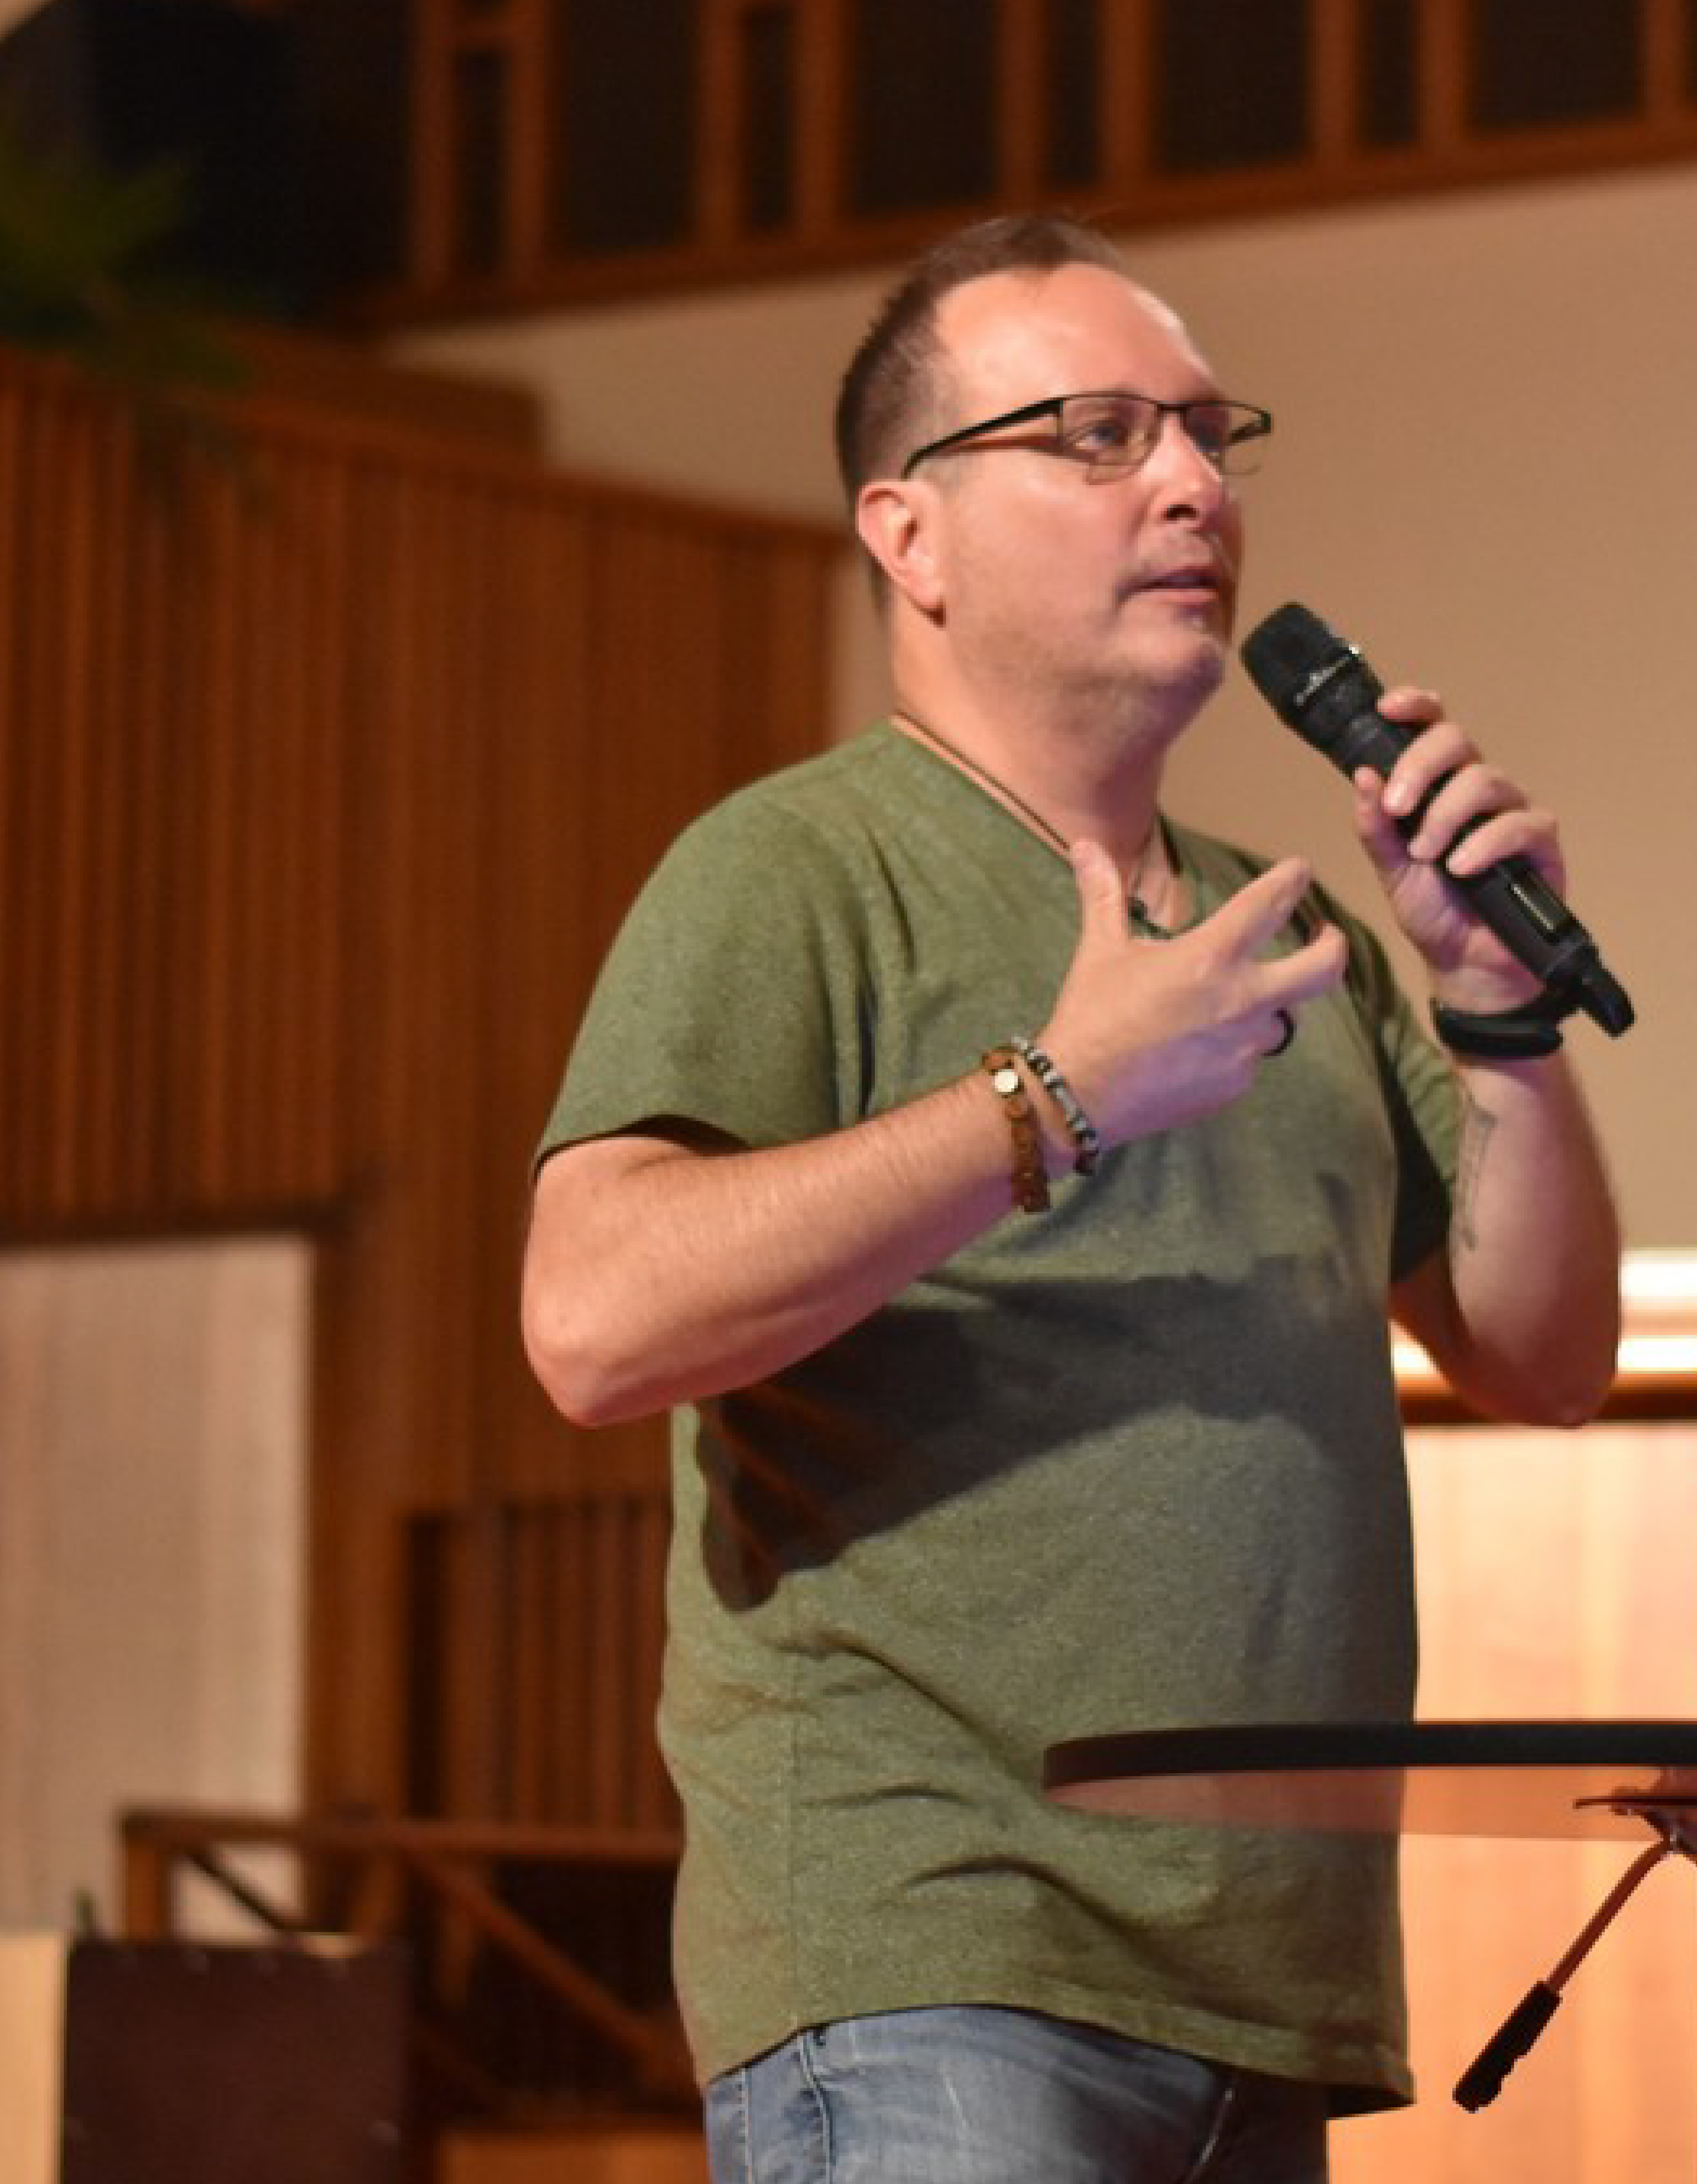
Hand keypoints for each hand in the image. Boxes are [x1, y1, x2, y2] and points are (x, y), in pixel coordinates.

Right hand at [1038, 839, 1347, 1148]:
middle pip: (1322, 969)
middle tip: (1328, 936)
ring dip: (1267, 1006)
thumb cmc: (1090, 1015)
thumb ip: (1105, 895)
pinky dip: (1234, 1048)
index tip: (1300, 870)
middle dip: (1334, 946)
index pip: (1270, 903)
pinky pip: (1250, 1059)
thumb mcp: (1101, 950)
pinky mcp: (1234, 1084)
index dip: (1291, 880)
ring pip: (1281, 1019)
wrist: (1078, 1096)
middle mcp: (1241, 1000)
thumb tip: (1085, 846)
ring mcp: (1243, 1048)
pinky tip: (1201, 1048)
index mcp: (1211, 956)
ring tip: (1236, 1002)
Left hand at [1352, 687, 1566, 1011]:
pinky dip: (1484, 843)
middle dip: (1420, 767)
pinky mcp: (1541, 842)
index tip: (1386, 708)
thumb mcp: (1390, 870)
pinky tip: (1460, 867)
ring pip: (1484, 780)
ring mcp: (1512, 811)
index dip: (1415, 707)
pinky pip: (1518, 824)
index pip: (1433, 728)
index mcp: (1439, 786)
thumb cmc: (1432, 911)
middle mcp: (1477, 788)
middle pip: (1457, 741)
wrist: (1465, 964)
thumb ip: (1375, 827)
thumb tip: (1362, 775)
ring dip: (1446, 814)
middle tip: (1397, 807)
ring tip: (1425, 854)